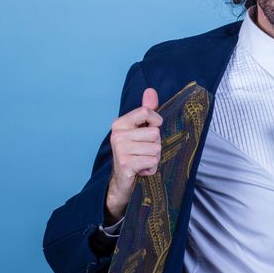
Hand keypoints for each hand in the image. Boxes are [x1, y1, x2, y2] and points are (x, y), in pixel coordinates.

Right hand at [105, 87, 162, 221]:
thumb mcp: (140, 130)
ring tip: (142, 161)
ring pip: (156, 148)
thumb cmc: (134, 153)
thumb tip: (150, 90)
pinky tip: (141, 170)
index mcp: (119, 123)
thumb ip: (146, 111)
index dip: (156, 122)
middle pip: (155, 133)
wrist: (122, 182)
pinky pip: (152, 161)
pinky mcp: (126, 164)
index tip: (152, 129)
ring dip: (154, 158)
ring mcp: (120, 150)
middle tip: (144, 152)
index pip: (146, 112)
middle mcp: (117, 135)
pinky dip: (151, 168)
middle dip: (155, 145)